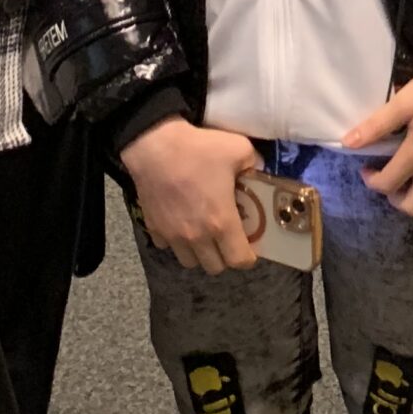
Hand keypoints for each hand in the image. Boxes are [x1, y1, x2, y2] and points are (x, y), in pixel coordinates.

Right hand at [121, 116, 264, 272]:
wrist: (155, 147)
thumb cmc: (199, 149)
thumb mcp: (239, 148)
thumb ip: (254, 163)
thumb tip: (258, 170)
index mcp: (222, 222)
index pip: (238, 260)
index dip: (247, 258)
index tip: (250, 248)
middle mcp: (197, 237)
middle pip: (214, 267)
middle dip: (225, 257)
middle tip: (228, 238)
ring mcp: (173, 235)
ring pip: (190, 261)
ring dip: (200, 253)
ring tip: (204, 234)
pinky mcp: (153, 228)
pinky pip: (167, 246)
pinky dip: (175, 241)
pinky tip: (180, 223)